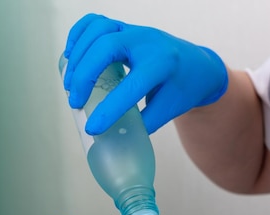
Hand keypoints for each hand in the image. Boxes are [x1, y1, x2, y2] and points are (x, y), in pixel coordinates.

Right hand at [62, 13, 227, 134]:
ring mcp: (135, 30)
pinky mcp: (125, 28)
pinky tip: (71, 55)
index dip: (109, 108)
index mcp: (163, 64)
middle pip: (106, 47)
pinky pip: (95, 21)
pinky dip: (78, 34)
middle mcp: (147, 41)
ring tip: (69, 82)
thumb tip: (112, 137)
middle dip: (84, 76)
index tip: (92, 127)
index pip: (131, 86)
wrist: (199, 65)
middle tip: (75, 102)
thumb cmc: (185, 88)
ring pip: (98, 29)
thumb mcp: (169, 109)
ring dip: (78, 55)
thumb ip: (143, 123)